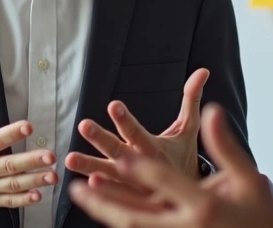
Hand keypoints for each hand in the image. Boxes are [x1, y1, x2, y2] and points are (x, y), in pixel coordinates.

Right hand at [0, 65, 58, 222]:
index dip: (10, 133)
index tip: (27, 126)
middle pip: (8, 165)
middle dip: (30, 161)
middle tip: (50, 155)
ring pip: (12, 184)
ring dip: (34, 180)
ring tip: (52, 175)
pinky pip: (8, 201)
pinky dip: (23, 200)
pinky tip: (39, 195)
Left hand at [65, 68, 208, 192]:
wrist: (191, 200)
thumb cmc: (184, 159)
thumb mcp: (189, 130)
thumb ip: (191, 101)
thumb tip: (202, 71)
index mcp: (156, 149)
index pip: (138, 132)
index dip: (126, 120)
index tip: (113, 105)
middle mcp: (143, 167)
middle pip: (119, 151)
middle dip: (101, 139)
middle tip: (84, 125)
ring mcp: (135, 187)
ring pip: (109, 175)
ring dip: (90, 167)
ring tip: (70, 159)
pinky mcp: (130, 201)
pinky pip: (113, 198)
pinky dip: (101, 192)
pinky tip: (86, 186)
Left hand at [68, 104, 272, 227]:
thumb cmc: (255, 212)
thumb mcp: (246, 177)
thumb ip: (224, 144)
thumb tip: (214, 110)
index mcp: (202, 204)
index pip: (166, 183)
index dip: (142, 168)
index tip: (122, 155)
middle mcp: (183, 223)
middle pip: (136, 209)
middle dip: (106, 193)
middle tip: (80, 180)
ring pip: (131, 223)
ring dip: (102, 207)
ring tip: (77, 189)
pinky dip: (118, 219)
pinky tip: (100, 209)